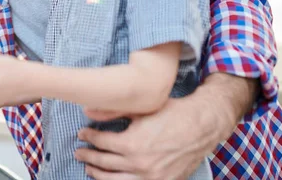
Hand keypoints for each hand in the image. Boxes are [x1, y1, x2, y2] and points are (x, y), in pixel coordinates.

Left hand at [74, 73, 255, 178]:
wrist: (202, 125)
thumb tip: (86, 111)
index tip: (82, 133)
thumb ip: (111, 111)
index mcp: (131, 144)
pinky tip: (113, 179)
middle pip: (104, 163)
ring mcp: (152, 177)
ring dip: (99, 175)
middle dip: (88, 157)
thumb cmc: (171, 113)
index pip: (100, 142)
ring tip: (90, 170)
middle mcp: (139, 164)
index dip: (88, 137)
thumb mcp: (139, 109)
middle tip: (79, 152)